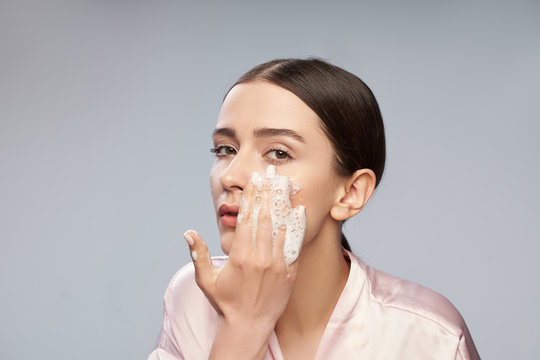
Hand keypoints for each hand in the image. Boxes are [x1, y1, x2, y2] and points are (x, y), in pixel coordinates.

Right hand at [184, 179, 303, 358]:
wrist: (249, 326)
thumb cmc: (226, 302)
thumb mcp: (206, 280)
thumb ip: (198, 255)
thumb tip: (188, 233)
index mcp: (239, 258)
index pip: (246, 221)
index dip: (251, 199)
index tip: (254, 181)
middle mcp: (260, 259)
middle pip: (265, 219)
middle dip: (267, 193)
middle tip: (270, 173)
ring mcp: (277, 266)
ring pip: (282, 228)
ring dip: (283, 203)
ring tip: (285, 183)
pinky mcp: (289, 273)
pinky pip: (295, 245)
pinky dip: (297, 226)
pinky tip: (300, 210)